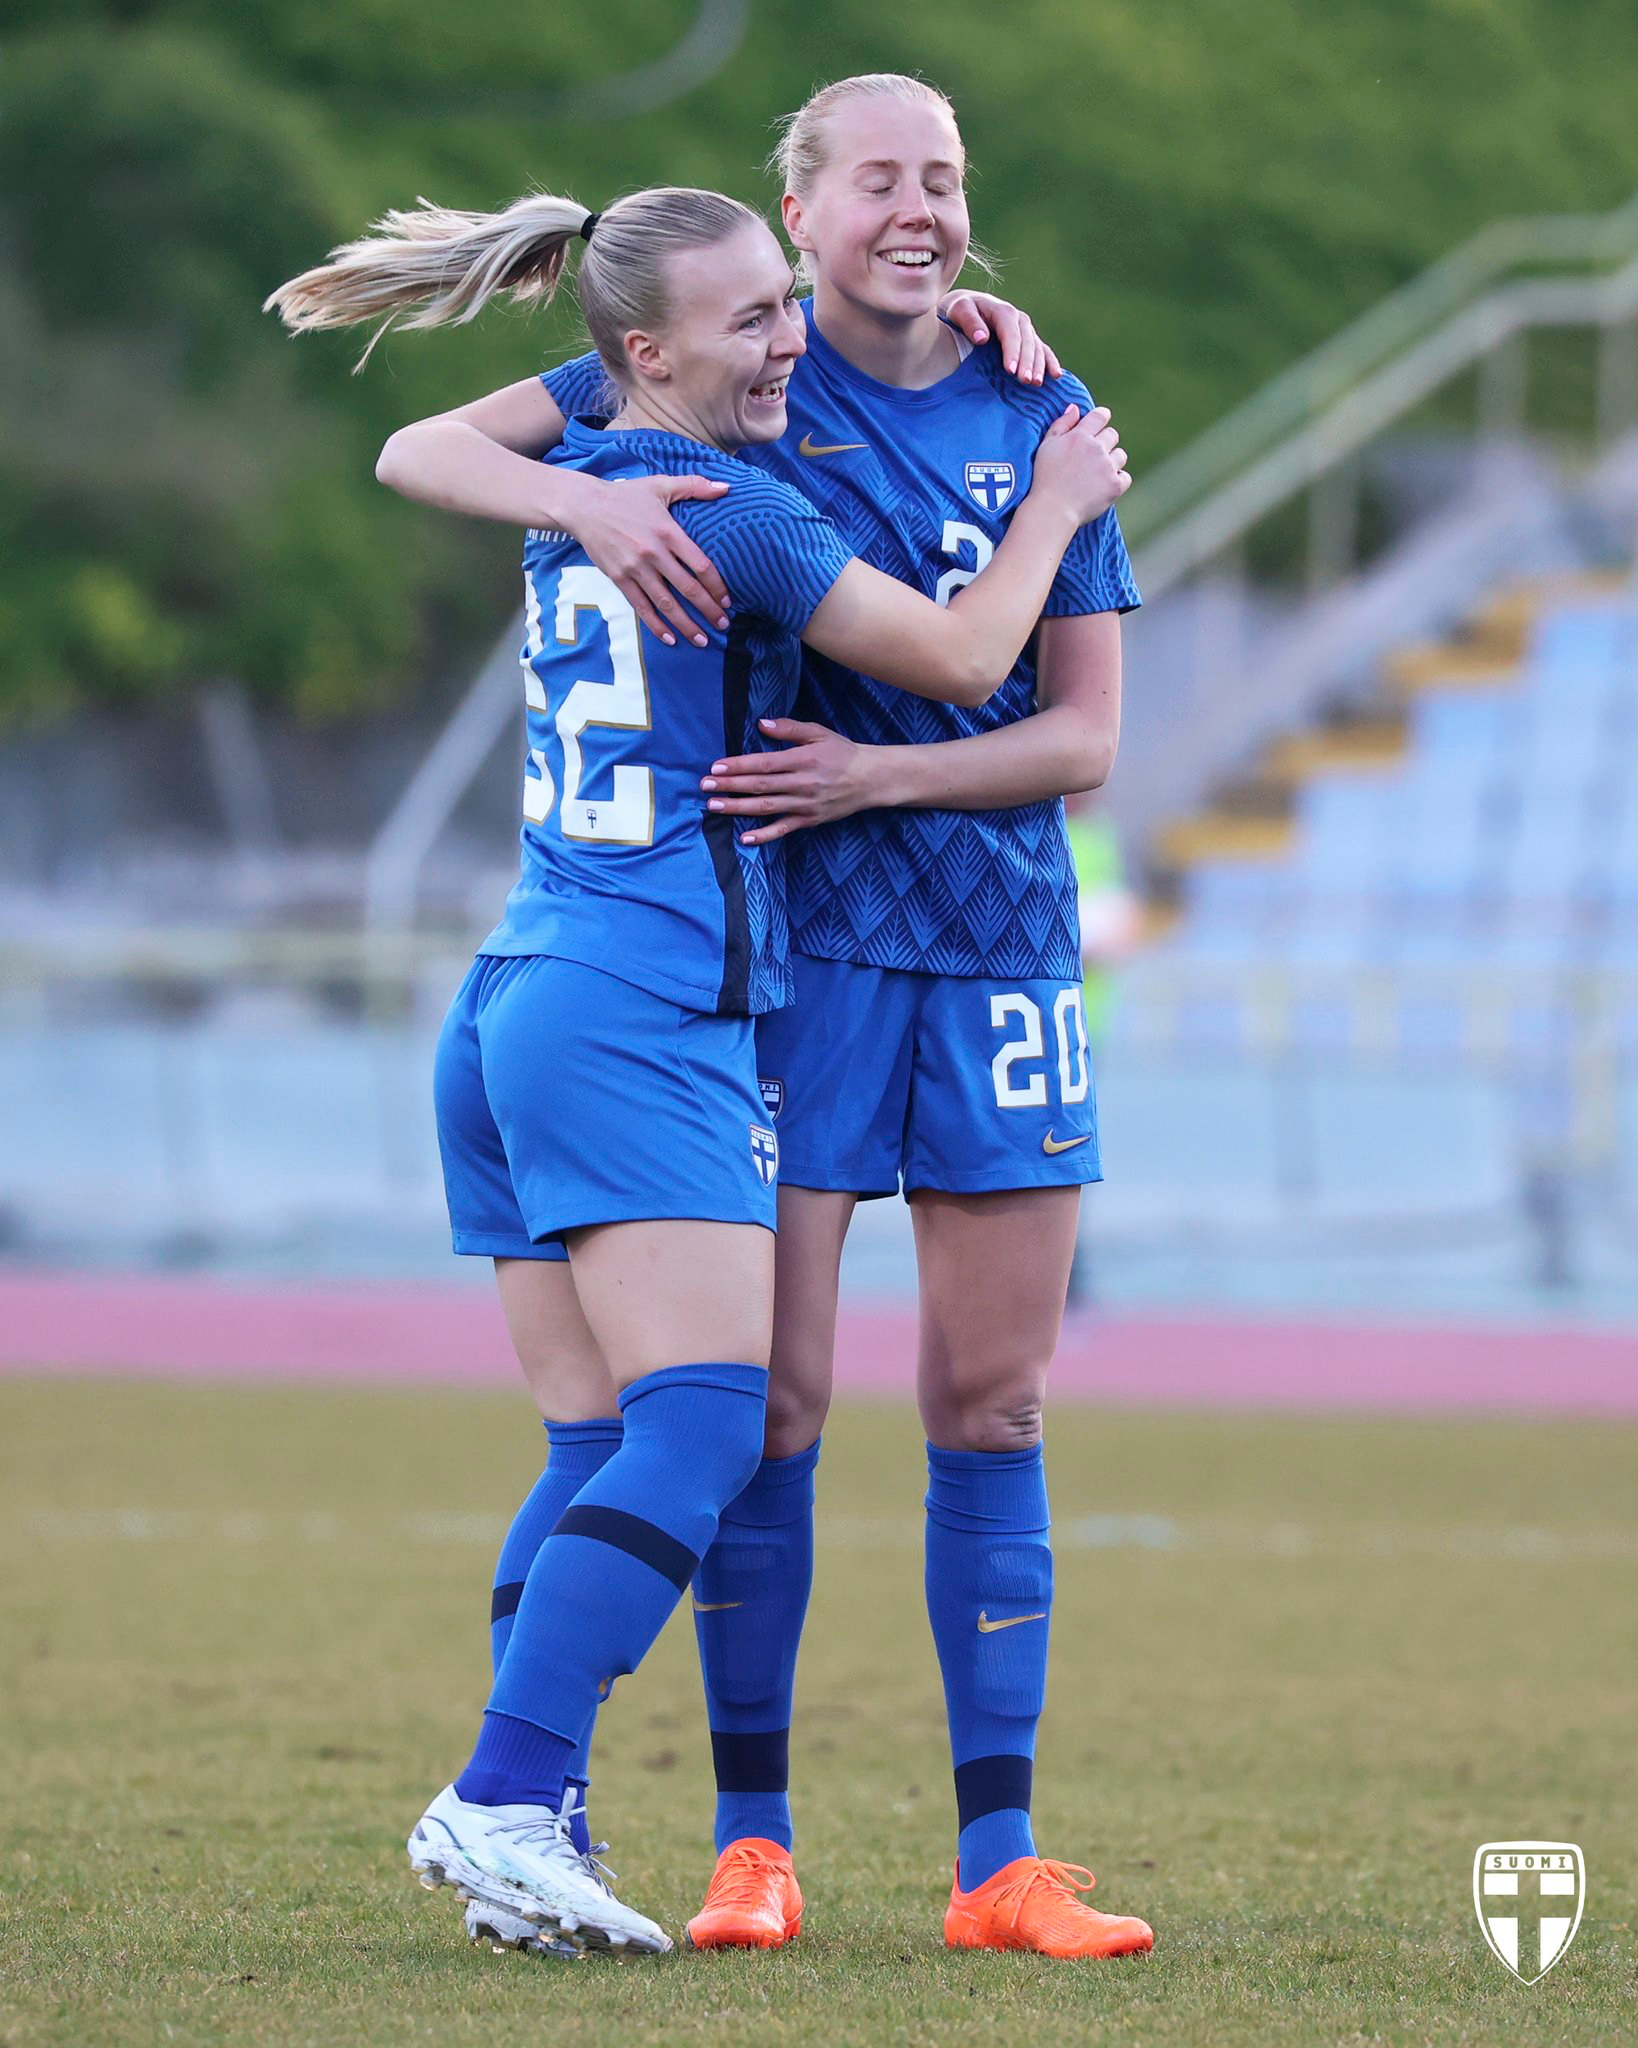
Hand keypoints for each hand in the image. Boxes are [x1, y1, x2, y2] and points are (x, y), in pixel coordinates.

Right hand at [573, 473, 732, 645]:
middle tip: (723, 625)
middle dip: (708, 610)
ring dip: (686, 625)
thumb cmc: (625, 495)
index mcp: (668, 532)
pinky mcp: (619, 579)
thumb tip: (727, 487)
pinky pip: (641, 608)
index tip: (728, 601)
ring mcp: (635, 569)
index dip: (717, 586)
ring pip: (666, 604)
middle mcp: (654, 553)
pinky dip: (656, 626)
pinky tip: (670, 639)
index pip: (700, 565)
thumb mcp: (660, 484)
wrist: (585, 506)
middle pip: (688, 589)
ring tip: (702, 640)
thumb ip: (695, 486)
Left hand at [700, 717, 879, 844]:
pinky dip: (764, 836)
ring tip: (715, 806)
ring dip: (738, 808)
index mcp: (803, 759)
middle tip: (705, 787)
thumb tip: (761, 724)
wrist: (871, 779)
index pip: (764, 764)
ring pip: (766, 807)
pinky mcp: (810, 820)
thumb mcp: (819, 733)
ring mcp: (805, 804)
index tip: (716, 768)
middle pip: (760, 786)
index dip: (738, 766)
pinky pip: (783, 829)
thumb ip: (789, 728)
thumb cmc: (842, 753)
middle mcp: (802, 783)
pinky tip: (745, 839)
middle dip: (730, 786)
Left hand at [939, 290, 1061, 384]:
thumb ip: (969, 321)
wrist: (968, 307)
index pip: (1011, 334)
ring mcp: (1026, 329)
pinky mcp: (1029, 339)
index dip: (1013, 352)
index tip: (1011, 371)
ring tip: (1037, 383)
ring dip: (1040, 366)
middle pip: (1027, 343)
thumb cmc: (961, 310)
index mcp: (1003, 312)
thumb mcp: (959, 310)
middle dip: (1028, 363)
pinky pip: (1043, 350)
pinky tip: (1057, 375)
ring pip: (1037, 348)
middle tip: (1026, 381)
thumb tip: (982, 338)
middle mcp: (1019, 319)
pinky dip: (1050, 362)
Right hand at [1028, 404, 1129, 525]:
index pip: (1100, 416)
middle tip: (1092, 457)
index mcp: (1080, 436)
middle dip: (1105, 443)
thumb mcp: (1046, 446)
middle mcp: (1097, 448)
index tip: (1100, 423)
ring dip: (1112, 461)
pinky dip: (1117, 480)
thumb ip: (1061, 424)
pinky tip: (1103, 486)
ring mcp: (1107, 467)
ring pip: (1121, 455)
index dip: (1102, 417)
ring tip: (1097, 473)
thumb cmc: (1044, 478)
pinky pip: (1125, 476)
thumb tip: (1075, 408)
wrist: (1052, 510)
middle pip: (1112, 435)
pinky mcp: (1115, 485)